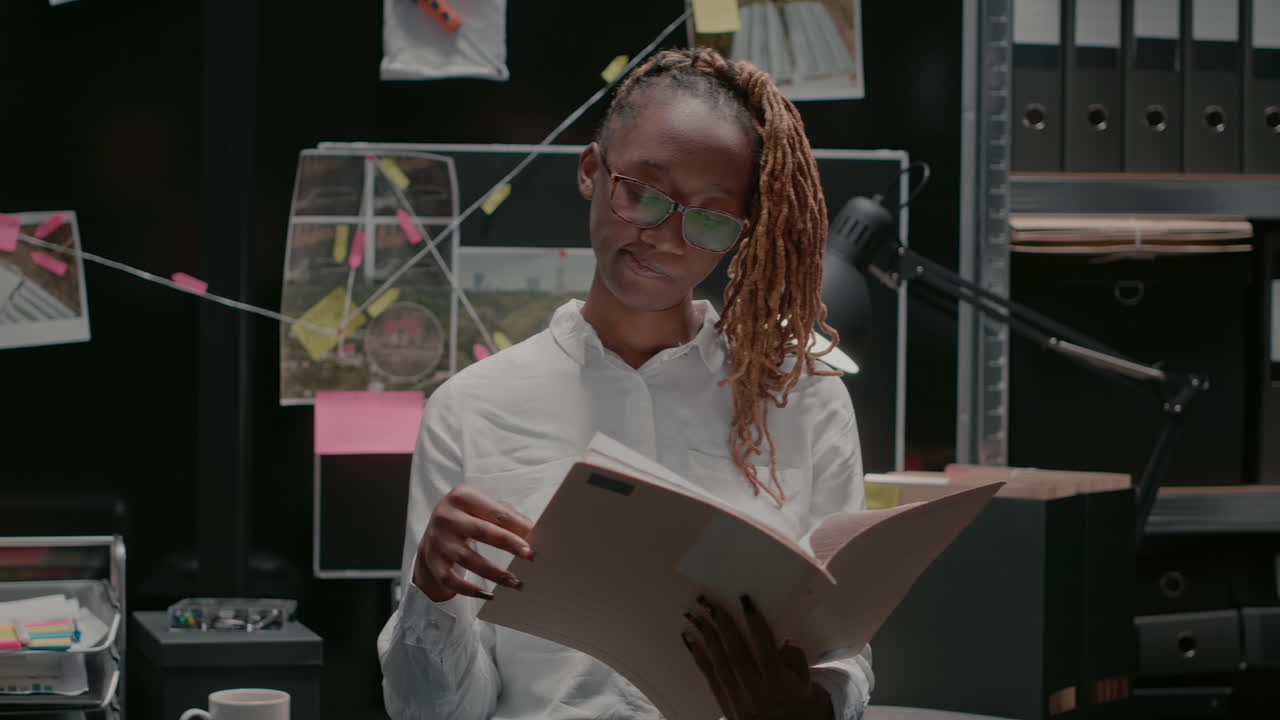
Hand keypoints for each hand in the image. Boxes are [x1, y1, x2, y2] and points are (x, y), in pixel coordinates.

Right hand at [413, 483, 534, 601]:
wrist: (433, 532)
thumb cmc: (467, 517)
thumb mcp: (483, 506)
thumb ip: (508, 515)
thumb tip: (533, 532)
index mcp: (463, 496)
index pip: (496, 513)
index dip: (517, 527)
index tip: (534, 540)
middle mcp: (447, 516)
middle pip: (482, 531)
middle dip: (509, 544)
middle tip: (529, 556)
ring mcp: (438, 540)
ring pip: (468, 559)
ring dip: (494, 573)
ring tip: (514, 581)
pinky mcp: (433, 562)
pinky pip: (451, 580)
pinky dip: (470, 590)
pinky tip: (488, 594)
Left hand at [683, 595, 833, 719]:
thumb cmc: (794, 698)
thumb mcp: (804, 679)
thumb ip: (794, 657)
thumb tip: (781, 639)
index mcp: (778, 683)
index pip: (766, 650)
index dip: (756, 625)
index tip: (746, 601)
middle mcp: (756, 691)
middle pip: (737, 655)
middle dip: (724, 628)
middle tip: (712, 605)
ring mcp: (738, 698)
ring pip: (720, 665)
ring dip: (707, 638)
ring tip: (695, 617)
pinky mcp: (725, 703)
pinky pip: (709, 677)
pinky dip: (699, 657)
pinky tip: (690, 640)